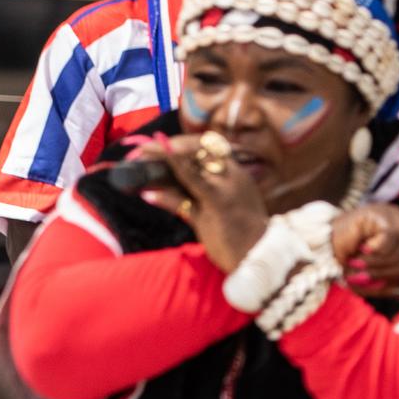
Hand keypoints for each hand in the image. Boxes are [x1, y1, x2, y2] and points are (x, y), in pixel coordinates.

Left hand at [135, 133, 269, 273]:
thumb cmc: (244, 235)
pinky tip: (147, 190)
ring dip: (160, 157)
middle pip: (196, 149)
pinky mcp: (215, 206)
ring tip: (137, 157)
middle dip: (167, 146)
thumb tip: (162, 189)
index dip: (182, 143)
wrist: (261, 255)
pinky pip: (187, 192)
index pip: (209, 145)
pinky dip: (166, 189)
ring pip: (188, 165)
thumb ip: (199, 195)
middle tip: (141, 149)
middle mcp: (232, 175)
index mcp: (237, 173)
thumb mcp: (226, 207)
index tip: (162, 144)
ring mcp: (224, 189)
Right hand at [333, 205, 398, 298]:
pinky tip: (361, 249)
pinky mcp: (383, 213)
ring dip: (378, 265)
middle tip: (364, 278)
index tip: (394, 288)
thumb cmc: (348, 267)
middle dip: (389, 276)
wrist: (318, 251)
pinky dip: (376, 252)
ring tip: (358, 265)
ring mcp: (397, 218)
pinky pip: (391, 238)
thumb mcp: (378, 284)